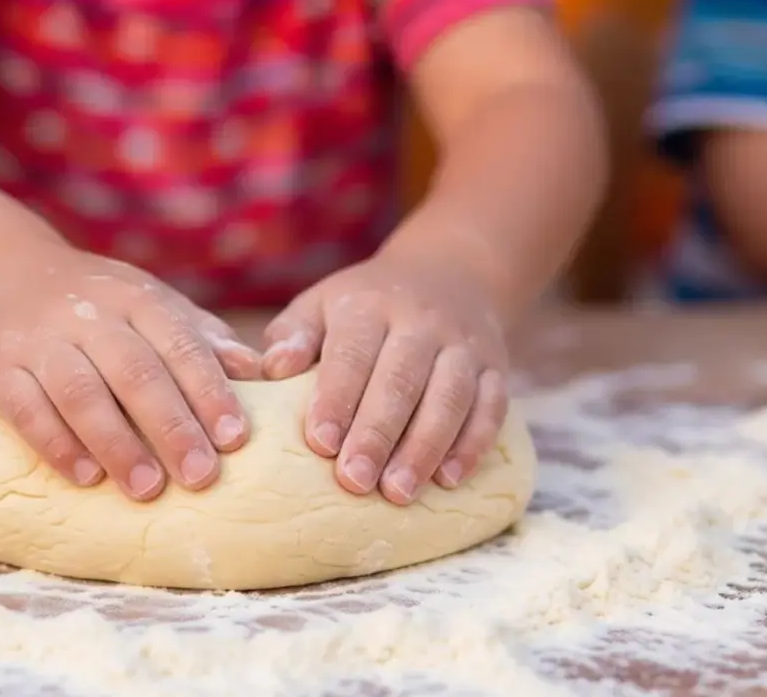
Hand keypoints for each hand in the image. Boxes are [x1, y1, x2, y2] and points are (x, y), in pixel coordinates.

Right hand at [0, 244, 261, 500]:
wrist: (4, 274)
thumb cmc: (100, 305)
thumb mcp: (153, 305)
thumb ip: (203, 339)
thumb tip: (263, 372)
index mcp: (136, 299)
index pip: (179, 343)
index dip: (208, 390)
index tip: (235, 437)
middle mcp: (88, 315)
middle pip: (135, 372)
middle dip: (171, 426)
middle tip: (202, 477)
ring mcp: (39, 340)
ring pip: (81, 392)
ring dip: (117, 443)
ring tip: (149, 489)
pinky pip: (27, 409)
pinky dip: (57, 445)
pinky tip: (87, 477)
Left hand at [261, 251, 507, 504]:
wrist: (450, 272)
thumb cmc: (364, 306)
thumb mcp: (322, 305)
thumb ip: (293, 336)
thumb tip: (270, 370)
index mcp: (368, 307)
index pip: (352, 355)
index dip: (336, 400)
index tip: (319, 444)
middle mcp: (420, 322)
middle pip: (401, 381)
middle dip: (377, 434)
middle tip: (354, 482)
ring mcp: (463, 345)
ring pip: (448, 397)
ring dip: (424, 448)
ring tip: (398, 494)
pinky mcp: (495, 367)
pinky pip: (490, 407)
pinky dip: (472, 445)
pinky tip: (449, 481)